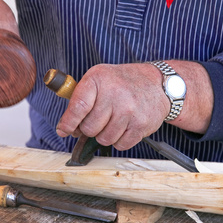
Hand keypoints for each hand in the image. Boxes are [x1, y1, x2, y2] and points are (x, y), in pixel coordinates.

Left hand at [56, 61, 213, 150]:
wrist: (157, 83)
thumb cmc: (123, 83)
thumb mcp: (99, 78)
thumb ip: (79, 98)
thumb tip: (64, 127)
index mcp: (98, 79)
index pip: (78, 108)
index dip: (68, 123)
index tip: (64, 130)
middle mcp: (114, 94)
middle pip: (89, 128)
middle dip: (89, 129)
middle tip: (96, 121)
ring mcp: (129, 110)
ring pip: (104, 139)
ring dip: (105, 135)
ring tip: (112, 121)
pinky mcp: (141, 124)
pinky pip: (120, 145)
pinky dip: (119, 140)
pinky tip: (123, 127)